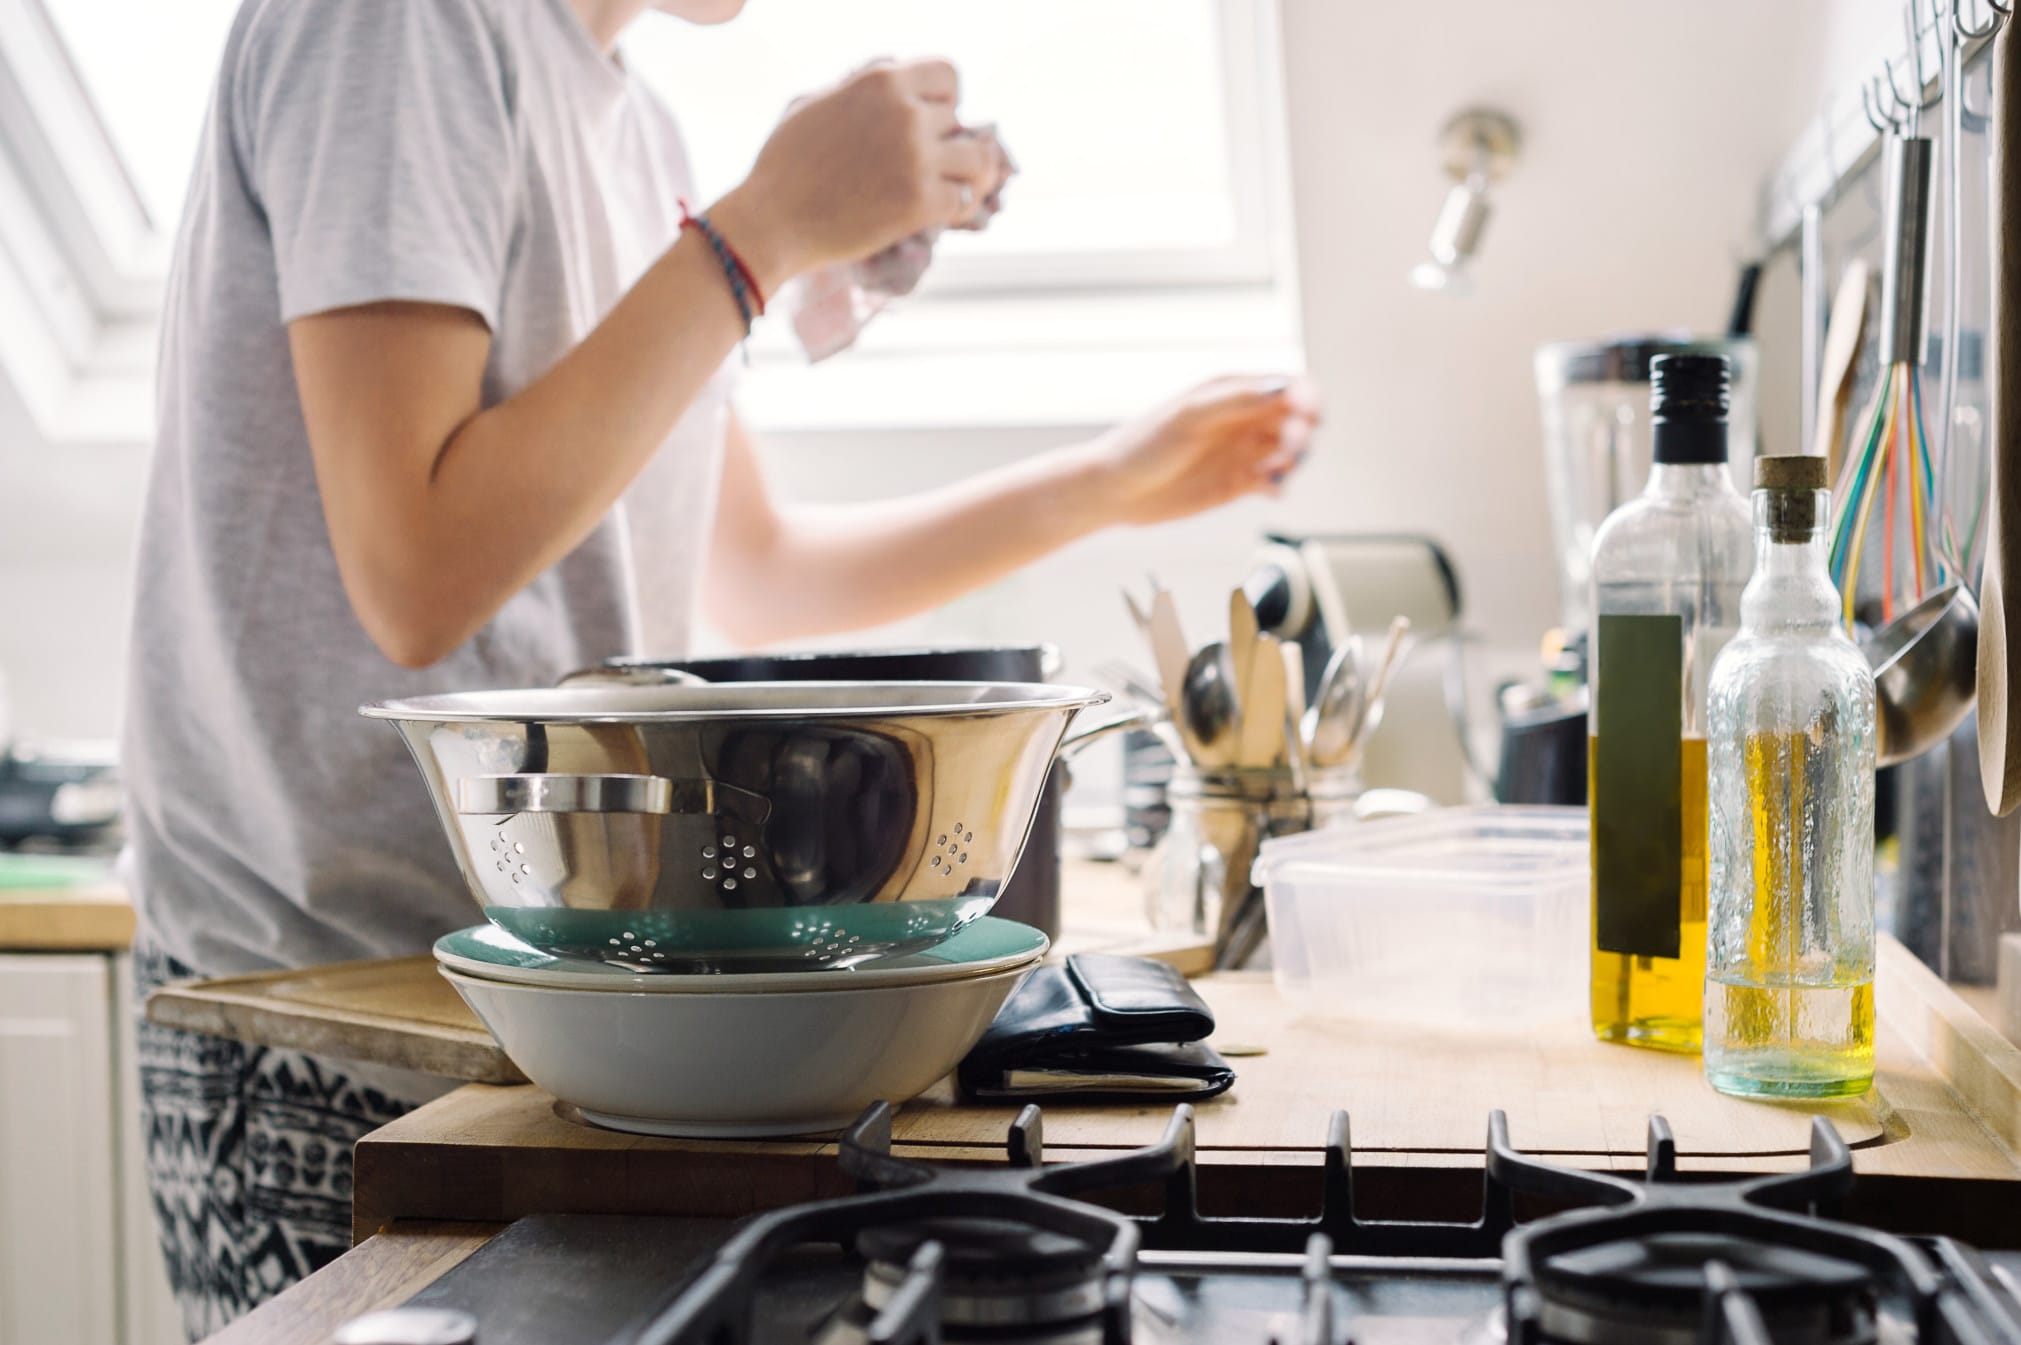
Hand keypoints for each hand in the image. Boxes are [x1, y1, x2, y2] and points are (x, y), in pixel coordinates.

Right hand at [711, 61, 996, 292]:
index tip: (931, 121)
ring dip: (968, 175)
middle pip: (958, 123)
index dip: (945, 100)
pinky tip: (944, 213)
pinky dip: (960, 207)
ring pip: (977, 160)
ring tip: (953, 188)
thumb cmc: (785, 164)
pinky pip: (966, 199)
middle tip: (921, 169)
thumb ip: (860, 82)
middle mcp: (906, 114)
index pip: (948, 75)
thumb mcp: (815, 100)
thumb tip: (893, 65)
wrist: (773, 220)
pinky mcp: (921, 203)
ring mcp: (917, 159)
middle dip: (943, 144)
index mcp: (882, 81)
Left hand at [1078, 375, 1321, 527]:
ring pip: (1289, 450)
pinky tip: (1270, 489)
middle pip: (1296, 419)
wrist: (1115, 491)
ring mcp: (1241, 450)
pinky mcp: (1238, 482)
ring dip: (1293, 460)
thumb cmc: (1143, 445)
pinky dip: (1279, 484)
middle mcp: (1242, 418)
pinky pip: (1273, 481)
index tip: (1309, 417)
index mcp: (1233, 390)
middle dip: (1302, 433)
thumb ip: (1236, 400)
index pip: (1288, 386)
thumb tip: (1283, 387)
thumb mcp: (1189, 416)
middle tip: (1290, 453)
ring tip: (1274, 472)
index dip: (1308, 399)